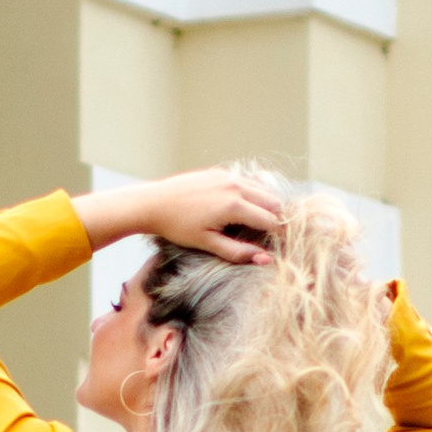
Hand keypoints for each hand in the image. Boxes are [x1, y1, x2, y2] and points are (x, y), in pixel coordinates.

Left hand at [73, 165, 284, 261]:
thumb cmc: (177, 227)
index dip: (278, 235)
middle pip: (273, 202)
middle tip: (271, 235)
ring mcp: (228, 176)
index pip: (271, 220)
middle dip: (276, 218)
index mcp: (234, 205)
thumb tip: (265, 259)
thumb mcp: (207, 243)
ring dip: (266, 205)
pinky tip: (242, 208)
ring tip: (259, 223)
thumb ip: (237, 252)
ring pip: (262, 189)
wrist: (153, 203)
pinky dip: (252, 194)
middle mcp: (235, 186)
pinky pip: (247, 181)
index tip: (278, 246)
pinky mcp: (220, 172)